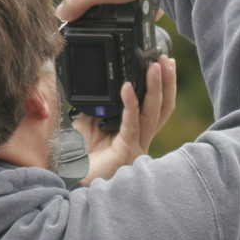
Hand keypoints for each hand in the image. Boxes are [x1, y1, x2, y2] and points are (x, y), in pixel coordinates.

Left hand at [74, 56, 176, 184]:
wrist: (72, 179)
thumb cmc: (82, 158)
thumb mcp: (90, 124)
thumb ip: (97, 107)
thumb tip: (95, 88)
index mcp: (137, 133)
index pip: (157, 107)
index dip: (164, 86)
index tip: (163, 64)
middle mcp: (142, 139)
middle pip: (163, 108)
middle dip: (167, 82)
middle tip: (167, 60)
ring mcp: (136, 146)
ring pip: (153, 113)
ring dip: (155, 87)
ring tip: (154, 66)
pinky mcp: (126, 150)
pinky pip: (131, 123)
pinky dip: (130, 103)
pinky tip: (127, 87)